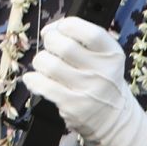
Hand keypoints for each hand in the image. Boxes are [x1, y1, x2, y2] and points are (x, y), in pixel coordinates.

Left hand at [21, 17, 146, 145]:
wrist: (114, 119)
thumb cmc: (101, 81)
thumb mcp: (104, 58)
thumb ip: (82, 40)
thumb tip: (48, 31)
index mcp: (112, 54)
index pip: (88, 32)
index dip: (66, 26)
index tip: (58, 30)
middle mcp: (104, 71)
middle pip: (62, 46)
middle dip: (49, 43)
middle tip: (51, 49)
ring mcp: (88, 90)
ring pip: (48, 64)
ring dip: (40, 62)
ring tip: (45, 66)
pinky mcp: (73, 106)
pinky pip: (42, 85)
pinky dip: (32, 79)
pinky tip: (35, 79)